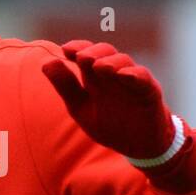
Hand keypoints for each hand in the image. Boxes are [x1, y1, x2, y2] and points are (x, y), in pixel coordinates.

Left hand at [41, 40, 177, 161]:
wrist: (138, 147)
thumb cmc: (109, 125)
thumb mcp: (81, 108)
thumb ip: (65, 86)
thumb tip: (46, 62)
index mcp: (95, 77)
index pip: (85, 53)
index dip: (77, 47)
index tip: (66, 50)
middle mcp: (113, 75)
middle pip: (104, 52)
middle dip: (92, 51)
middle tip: (81, 58)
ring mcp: (131, 82)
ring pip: (123, 61)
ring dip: (110, 61)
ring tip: (100, 67)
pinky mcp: (149, 92)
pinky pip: (143, 78)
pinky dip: (134, 74)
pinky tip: (123, 75)